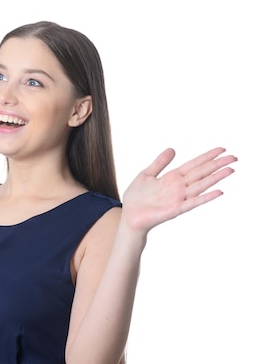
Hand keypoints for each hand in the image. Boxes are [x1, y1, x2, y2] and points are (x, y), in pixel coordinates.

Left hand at [121, 147, 236, 233]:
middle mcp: (178, 186)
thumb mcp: (146, 174)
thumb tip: (172, 149)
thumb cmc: (136, 197)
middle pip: (201, 173)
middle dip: (217, 165)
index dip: (207, 157)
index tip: (222, 149)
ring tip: (230, 170)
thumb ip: (160, 162)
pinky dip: (206, 197)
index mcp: (172, 177)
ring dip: (216, 178)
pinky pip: (193, 202)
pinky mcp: (175, 209)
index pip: (194, 164)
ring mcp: (178, 198)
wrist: (128, 215)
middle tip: (234, 157)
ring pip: (201, 185)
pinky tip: (218, 191)